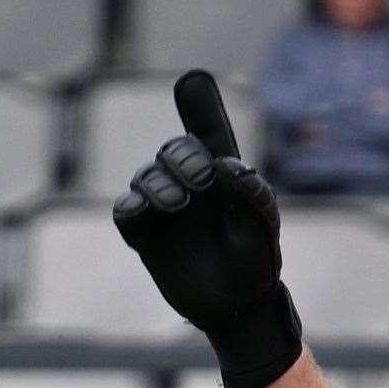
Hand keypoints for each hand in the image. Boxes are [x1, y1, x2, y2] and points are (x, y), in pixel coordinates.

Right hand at [112, 70, 302, 387]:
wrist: (237, 308)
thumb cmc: (257, 264)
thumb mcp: (261, 228)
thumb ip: (249, 193)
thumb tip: (225, 164)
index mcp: (224, 177)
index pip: (210, 134)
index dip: (200, 107)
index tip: (192, 78)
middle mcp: (192, 186)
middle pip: (174, 150)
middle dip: (184, 156)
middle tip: (203, 179)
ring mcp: (165, 209)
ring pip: (147, 177)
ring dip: (161, 184)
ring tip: (179, 205)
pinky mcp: (145, 235)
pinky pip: (126, 212)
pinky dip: (132, 207)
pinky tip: (145, 213)